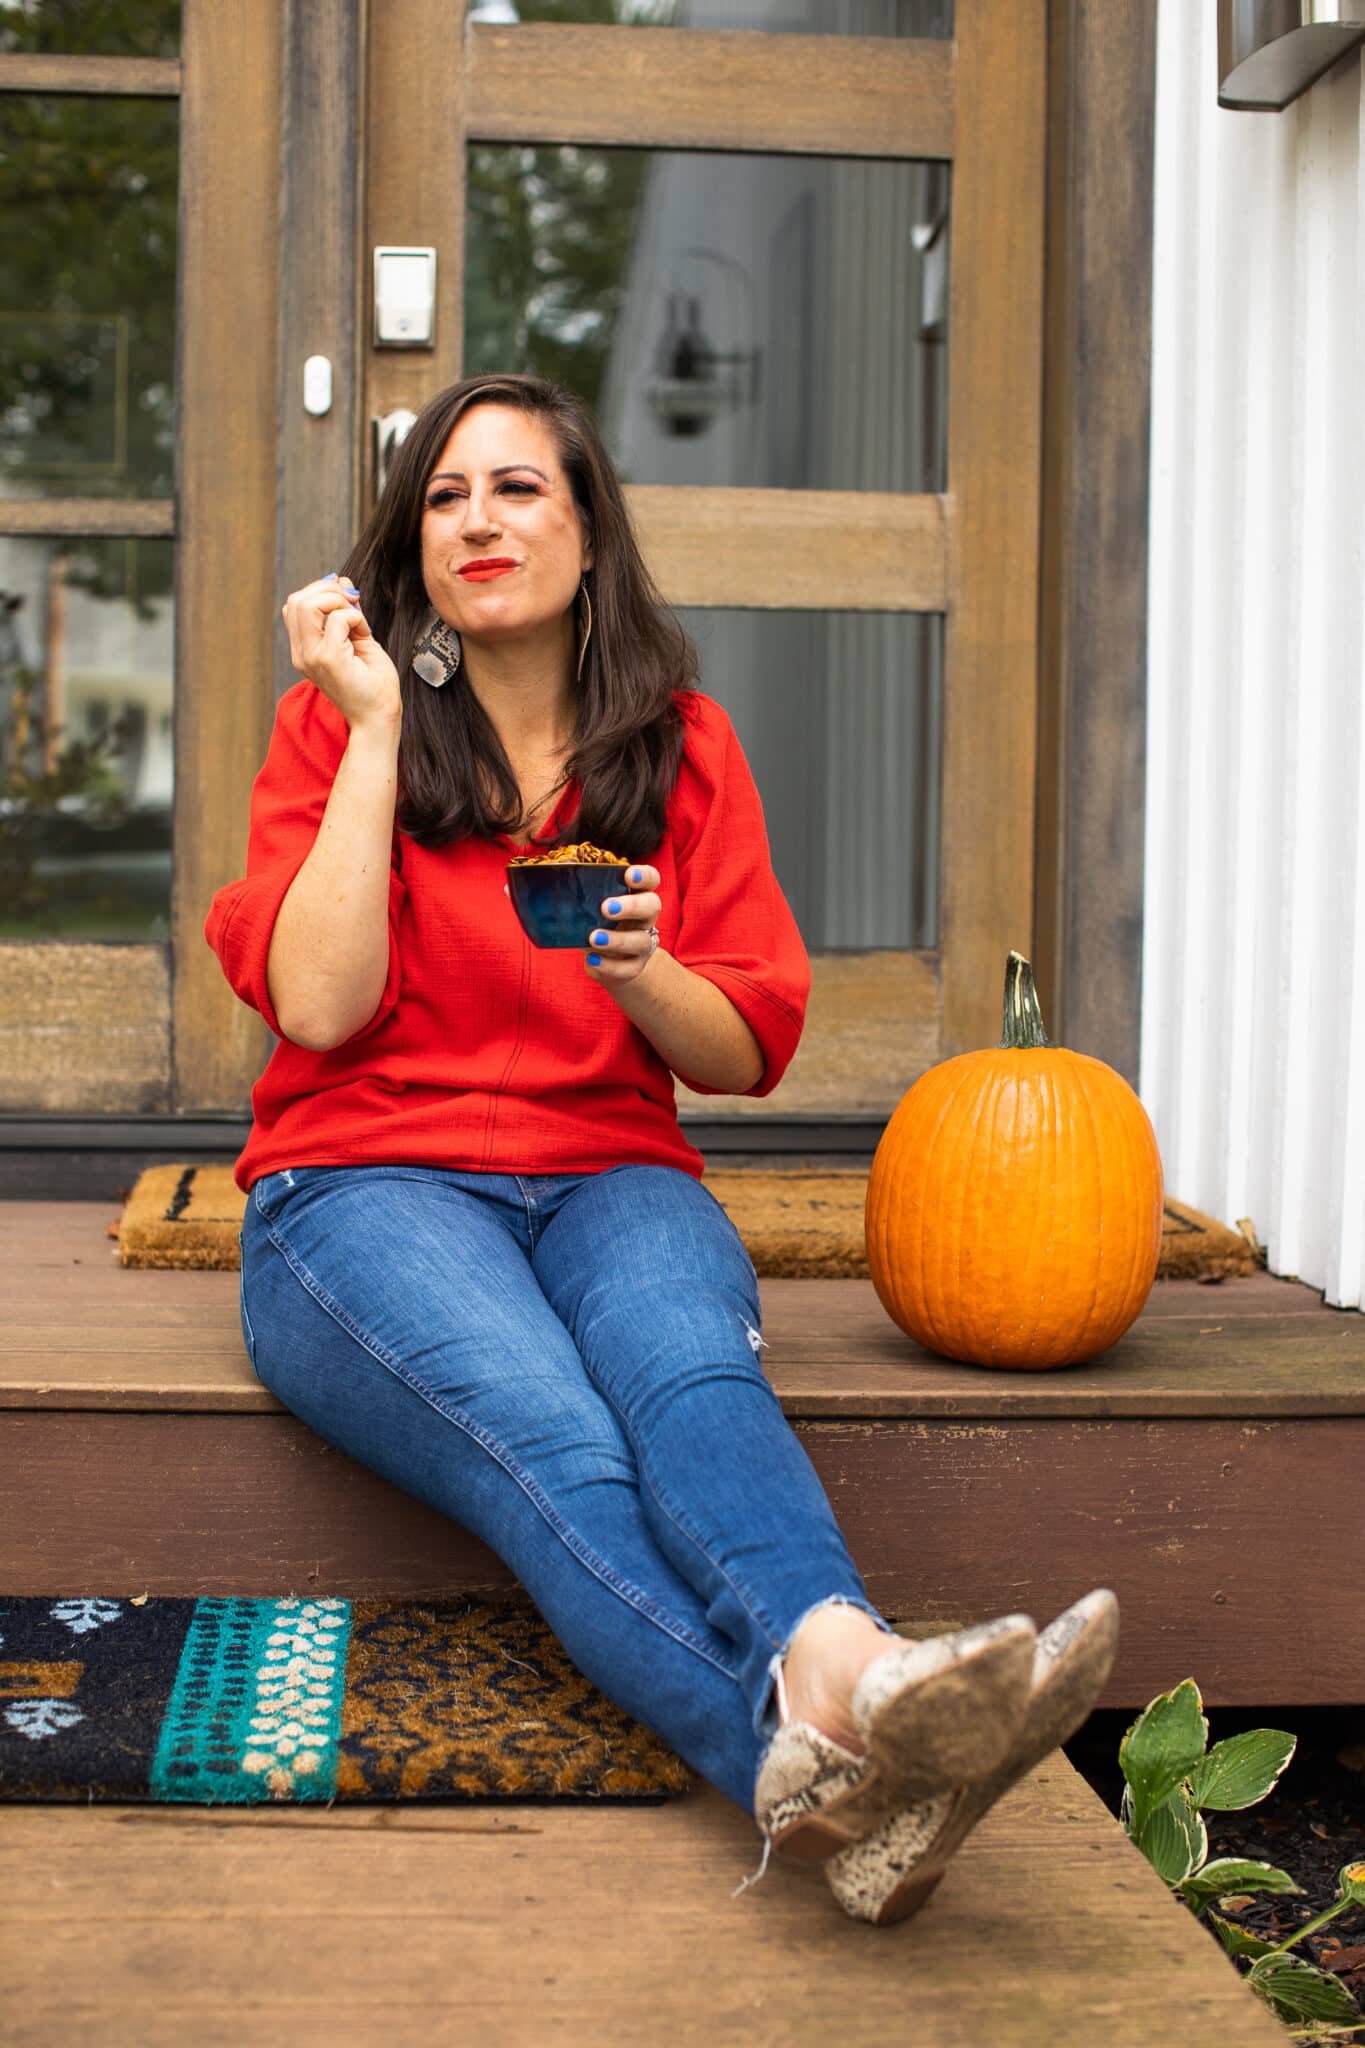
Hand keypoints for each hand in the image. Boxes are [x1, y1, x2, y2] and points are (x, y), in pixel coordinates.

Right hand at [281, 572, 401, 732]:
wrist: (379, 718)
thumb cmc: (373, 684)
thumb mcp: (358, 639)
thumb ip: (347, 612)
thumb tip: (342, 581)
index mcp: (304, 649)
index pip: (295, 605)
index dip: (320, 592)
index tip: (348, 602)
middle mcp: (302, 653)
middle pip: (296, 599)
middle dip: (328, 591)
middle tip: (354, 605)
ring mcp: (312, 656)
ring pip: (306, 603)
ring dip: (338, 602)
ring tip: (357, 622)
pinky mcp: (329, 659)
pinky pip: (338, 618)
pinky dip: (355, 617)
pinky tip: (364, 635)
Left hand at [585, 865, 662, 985]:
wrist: (607, 960)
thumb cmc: (597, 922)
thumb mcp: (589, 905)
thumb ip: (579, 887)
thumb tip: (559, 867)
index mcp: (637, 895)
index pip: (651, 879)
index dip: (644, 875)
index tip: (627, 875)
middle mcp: (645, 917)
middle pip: (652, 906)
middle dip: (631, 906)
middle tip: (606, 908)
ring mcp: (643, 943)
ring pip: (640, 941)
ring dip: (617, 940)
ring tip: (593, 938)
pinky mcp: (635, 966)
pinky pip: (628, 968)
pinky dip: (609, 965)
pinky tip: (592, 959)